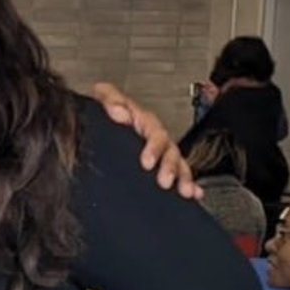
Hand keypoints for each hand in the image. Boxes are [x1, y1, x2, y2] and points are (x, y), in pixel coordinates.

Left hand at [91, 82, 200, 198]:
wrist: (96, 118)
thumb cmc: (105, 108)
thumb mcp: (103, 96)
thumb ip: (110, 99)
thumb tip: (121, 112)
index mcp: (144, 120)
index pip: (155, 134)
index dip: (154, 148)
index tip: (146, 163)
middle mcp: (155, 137)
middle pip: (170, 151)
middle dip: (170, 168)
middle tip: (164, 182)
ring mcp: (160, 151)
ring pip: (178, 164)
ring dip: (184, 178)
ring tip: (185, 192)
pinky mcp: (160, 163)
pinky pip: (180, 173)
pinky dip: (189, 183)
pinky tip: (194, 193)